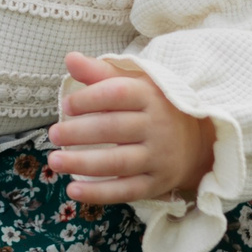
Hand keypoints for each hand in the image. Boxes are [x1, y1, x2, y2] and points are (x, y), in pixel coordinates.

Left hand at [45, 54, 217, 205]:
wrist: (197, 141)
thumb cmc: (153, 107)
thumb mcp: (134, 83)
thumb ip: (100, 72)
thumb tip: (70, 58)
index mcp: (151, 96)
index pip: (117, 94)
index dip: (89, 99)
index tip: (66, 105)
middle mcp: (157, 127)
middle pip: (113, 129)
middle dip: (79, 133)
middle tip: (53, 134)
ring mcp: (158, 157)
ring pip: (118, 162)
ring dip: (82, 163)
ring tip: (54, 161)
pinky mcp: (156, 183)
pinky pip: (126, 190)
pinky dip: (98, 193)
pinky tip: (73, 190)